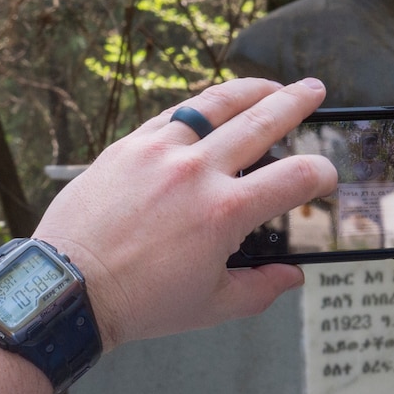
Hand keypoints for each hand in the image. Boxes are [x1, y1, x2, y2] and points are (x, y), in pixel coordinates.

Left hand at [35, 77, 336, 348]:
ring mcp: (159, 152)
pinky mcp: (127, 147)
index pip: (296, 177)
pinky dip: (197, 108)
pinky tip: (208, 108)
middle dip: (296, 102)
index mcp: (226, 212)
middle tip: (314, 89)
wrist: (68, 288)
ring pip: (214, 104)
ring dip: (248, 90)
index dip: (322, 174)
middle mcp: (197, 172)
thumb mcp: (211, 306)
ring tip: (269, 86)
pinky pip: (171, 115)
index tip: (326, 177)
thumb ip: (260, 289)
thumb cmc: (139, 303)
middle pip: (261, 120)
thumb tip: (292, 277)